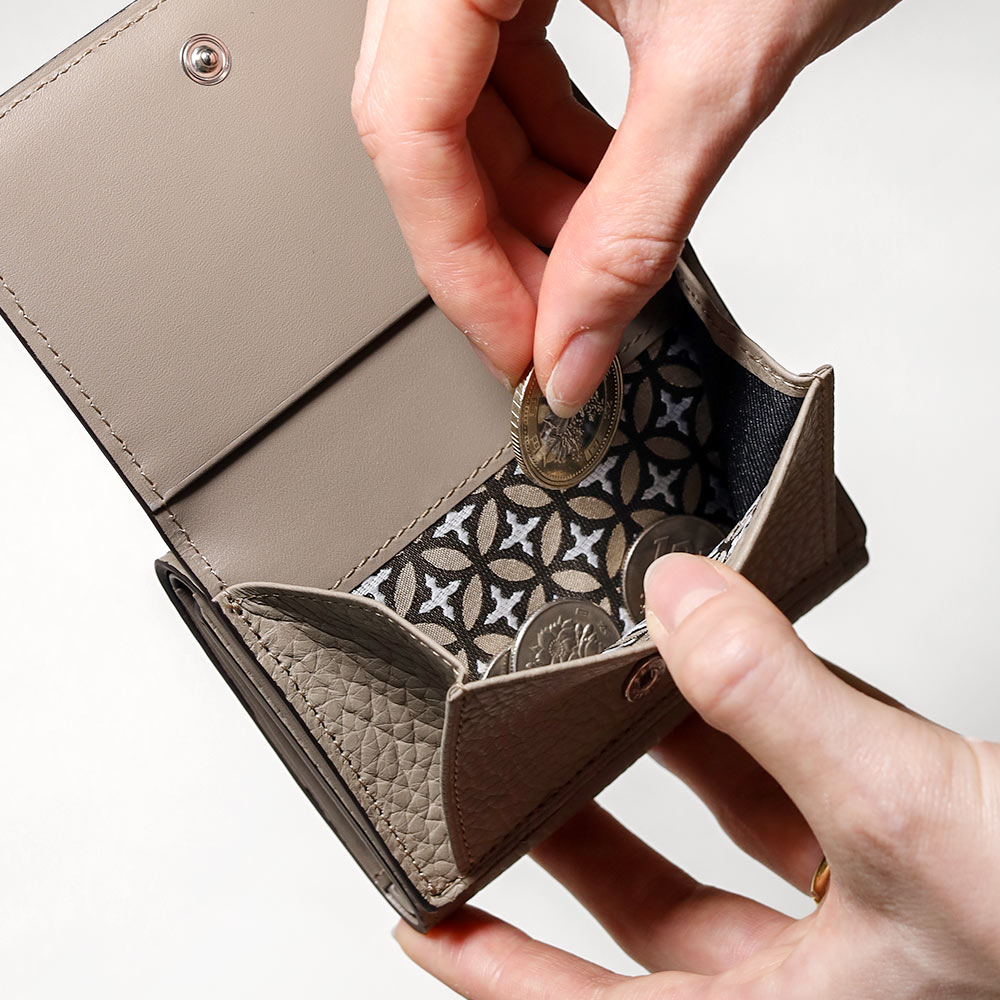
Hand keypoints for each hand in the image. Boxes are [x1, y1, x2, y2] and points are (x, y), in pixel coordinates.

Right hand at [352, 0, 899, 415]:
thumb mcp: (719, 68)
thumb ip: (636, 221)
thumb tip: (573, 345)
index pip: (409, 125)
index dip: (458, 261)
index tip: (514, 343)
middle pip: (429, 131)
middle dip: (498, 248)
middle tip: (552, 328)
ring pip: (466, 118)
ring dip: (529, 210)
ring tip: (594, 263)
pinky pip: (508, 84)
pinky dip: (553, 156)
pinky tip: (600, 197)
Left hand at [393, 553, 999, 996]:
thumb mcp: (911, 824)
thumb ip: (781, 708)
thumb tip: (681, 599)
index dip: (490, 966)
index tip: (420, 914)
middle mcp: (829, 989)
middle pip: (656, 914)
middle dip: (575, 832)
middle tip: (501, 767)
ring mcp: (886, 924)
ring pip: (743, 837)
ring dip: (678, 757)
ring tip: (603, 685)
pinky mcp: (936, 855)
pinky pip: (825, 788)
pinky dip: (781, 724)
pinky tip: (743, 662)